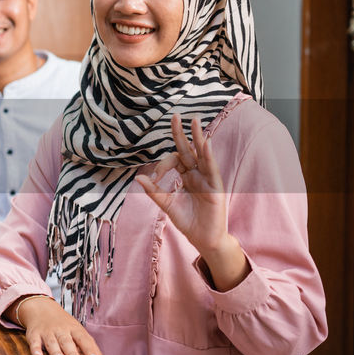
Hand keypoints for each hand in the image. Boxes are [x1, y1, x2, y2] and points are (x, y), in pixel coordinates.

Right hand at [10, 295, 107, 354]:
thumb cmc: (65, 327)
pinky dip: (35, 348)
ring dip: (55, 351)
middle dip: (71, 352)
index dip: (90, 350)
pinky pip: (34, 341)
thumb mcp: (79, 334)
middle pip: (67, 341)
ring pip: (52, 342)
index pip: (84, 340)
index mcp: (75, 330)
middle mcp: (62, 330)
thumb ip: (91, 351)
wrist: (42, 308)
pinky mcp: (34, 334)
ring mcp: (47, 332)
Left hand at [135, 113, 248, 289]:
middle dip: (181, 134)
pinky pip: (212, 168)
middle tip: (174, 116)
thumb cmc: (188, 221)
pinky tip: (205, 143)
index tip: (155, 177)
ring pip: (202, 154)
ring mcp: (207, 178)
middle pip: (188, 150)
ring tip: (194, 121)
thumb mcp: (167, 205)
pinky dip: (208, 155)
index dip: (162, 165)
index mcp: (186, 176)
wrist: (203, 238)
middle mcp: (197, 174)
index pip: (174, 160)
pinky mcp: (215, 186)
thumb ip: (154, 191)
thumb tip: (138, 177)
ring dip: (198, 137)